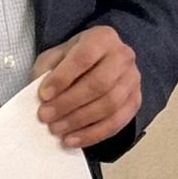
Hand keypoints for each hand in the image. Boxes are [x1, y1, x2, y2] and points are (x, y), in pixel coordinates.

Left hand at [31, 26, 140, 149]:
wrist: (101, 64)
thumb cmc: (74, 60)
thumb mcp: (56, 56)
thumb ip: (47, 71)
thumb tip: (41, 98)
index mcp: (103, 38)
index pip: (84, 57)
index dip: (63, 77)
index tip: (43, 95)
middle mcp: (123, 56)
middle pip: (99, 84)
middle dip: (69, 103)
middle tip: (45, 116)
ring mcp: (133, 80)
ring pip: (109, 105)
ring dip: (79, 121)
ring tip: (56, 130)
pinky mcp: (135, 102)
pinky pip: (116, 123)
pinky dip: (92, 135)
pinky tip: (72, 140)